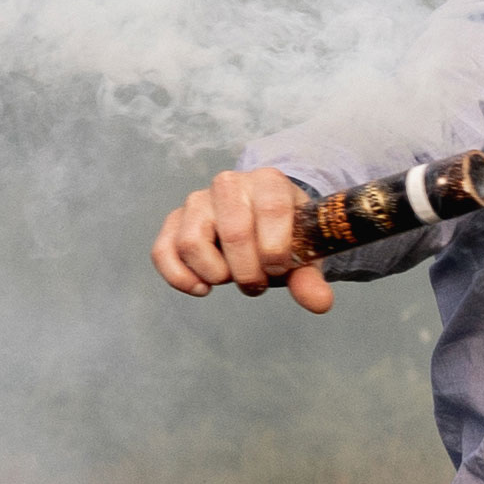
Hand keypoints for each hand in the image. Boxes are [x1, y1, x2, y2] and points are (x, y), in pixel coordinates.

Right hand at [154, 166, 327, 310]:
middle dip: (247, 270)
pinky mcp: (174, 221)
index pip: (271, 208)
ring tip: (231, 278)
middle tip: (258, 283)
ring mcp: (197, 201)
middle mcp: (229, 184)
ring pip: (192, 242)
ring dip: (215, 273)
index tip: (279, 268)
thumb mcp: (303, 253)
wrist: (262, 224)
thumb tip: (320, 302)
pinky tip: (203, 288)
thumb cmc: (283, 236)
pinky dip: (180, 277)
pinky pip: (163, 251)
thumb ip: (310, 277)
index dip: (275, 247)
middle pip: (233, 231)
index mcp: (269, 182)